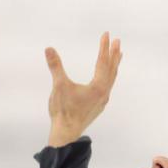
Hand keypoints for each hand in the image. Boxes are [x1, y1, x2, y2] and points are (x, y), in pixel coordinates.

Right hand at [44, 32, 122, 146]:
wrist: (66, 133)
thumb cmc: (63, 110)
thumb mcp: (59, 86)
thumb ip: (55, 66)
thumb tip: (49, 49)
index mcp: (98, 86)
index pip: (102, 62)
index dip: (104, 47)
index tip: (106, 34)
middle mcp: (104, 92)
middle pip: (111, 69)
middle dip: (114, 54)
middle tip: (117, 40)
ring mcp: (102, 100)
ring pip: (111, 78)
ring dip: (114, 65)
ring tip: (118, 55)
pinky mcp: (98, 105)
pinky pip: (107, 86)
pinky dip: (109, 76)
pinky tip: (106, 77)